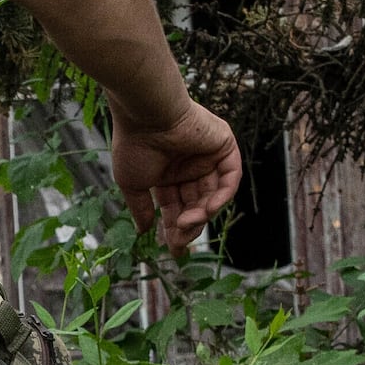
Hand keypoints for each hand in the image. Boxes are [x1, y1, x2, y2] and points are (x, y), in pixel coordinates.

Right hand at [115, 99, 243, 253]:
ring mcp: (207, 156)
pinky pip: (231, 177)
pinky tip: (208, 208)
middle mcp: (188, 166)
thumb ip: (141, 208)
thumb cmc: (134, 144)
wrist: (146, 114)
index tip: (172, 250)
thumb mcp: (133, 184)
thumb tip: (143, 232)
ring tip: (188, 222)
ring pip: (213, 194)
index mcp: (167, 173)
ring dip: (202, 213)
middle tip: (179, 242)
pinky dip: (223, 195)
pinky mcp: (223, 144)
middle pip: (196, 204)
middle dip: (189, 225)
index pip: (176, 207)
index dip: (175, 229)